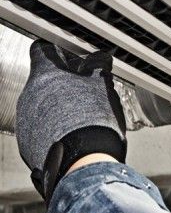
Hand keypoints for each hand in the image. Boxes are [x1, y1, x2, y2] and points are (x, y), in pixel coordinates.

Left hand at [15, 40, 125, 200]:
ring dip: (59, 106)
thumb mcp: (102, 87)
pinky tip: (73, 133)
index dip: (58, 51)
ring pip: (42, 104)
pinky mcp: (27, 142)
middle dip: (62, 83)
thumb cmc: (93, 123)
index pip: (42, 50)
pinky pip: (39, 126)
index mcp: (46, 76)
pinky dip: (54, 127)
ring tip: (82, 116)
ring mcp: (26, 120)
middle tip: (84, 89)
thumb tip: (100, 60)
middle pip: (43, 79)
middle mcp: (29, 95)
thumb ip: (98, 68)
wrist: (84, 163)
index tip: (68, 56)